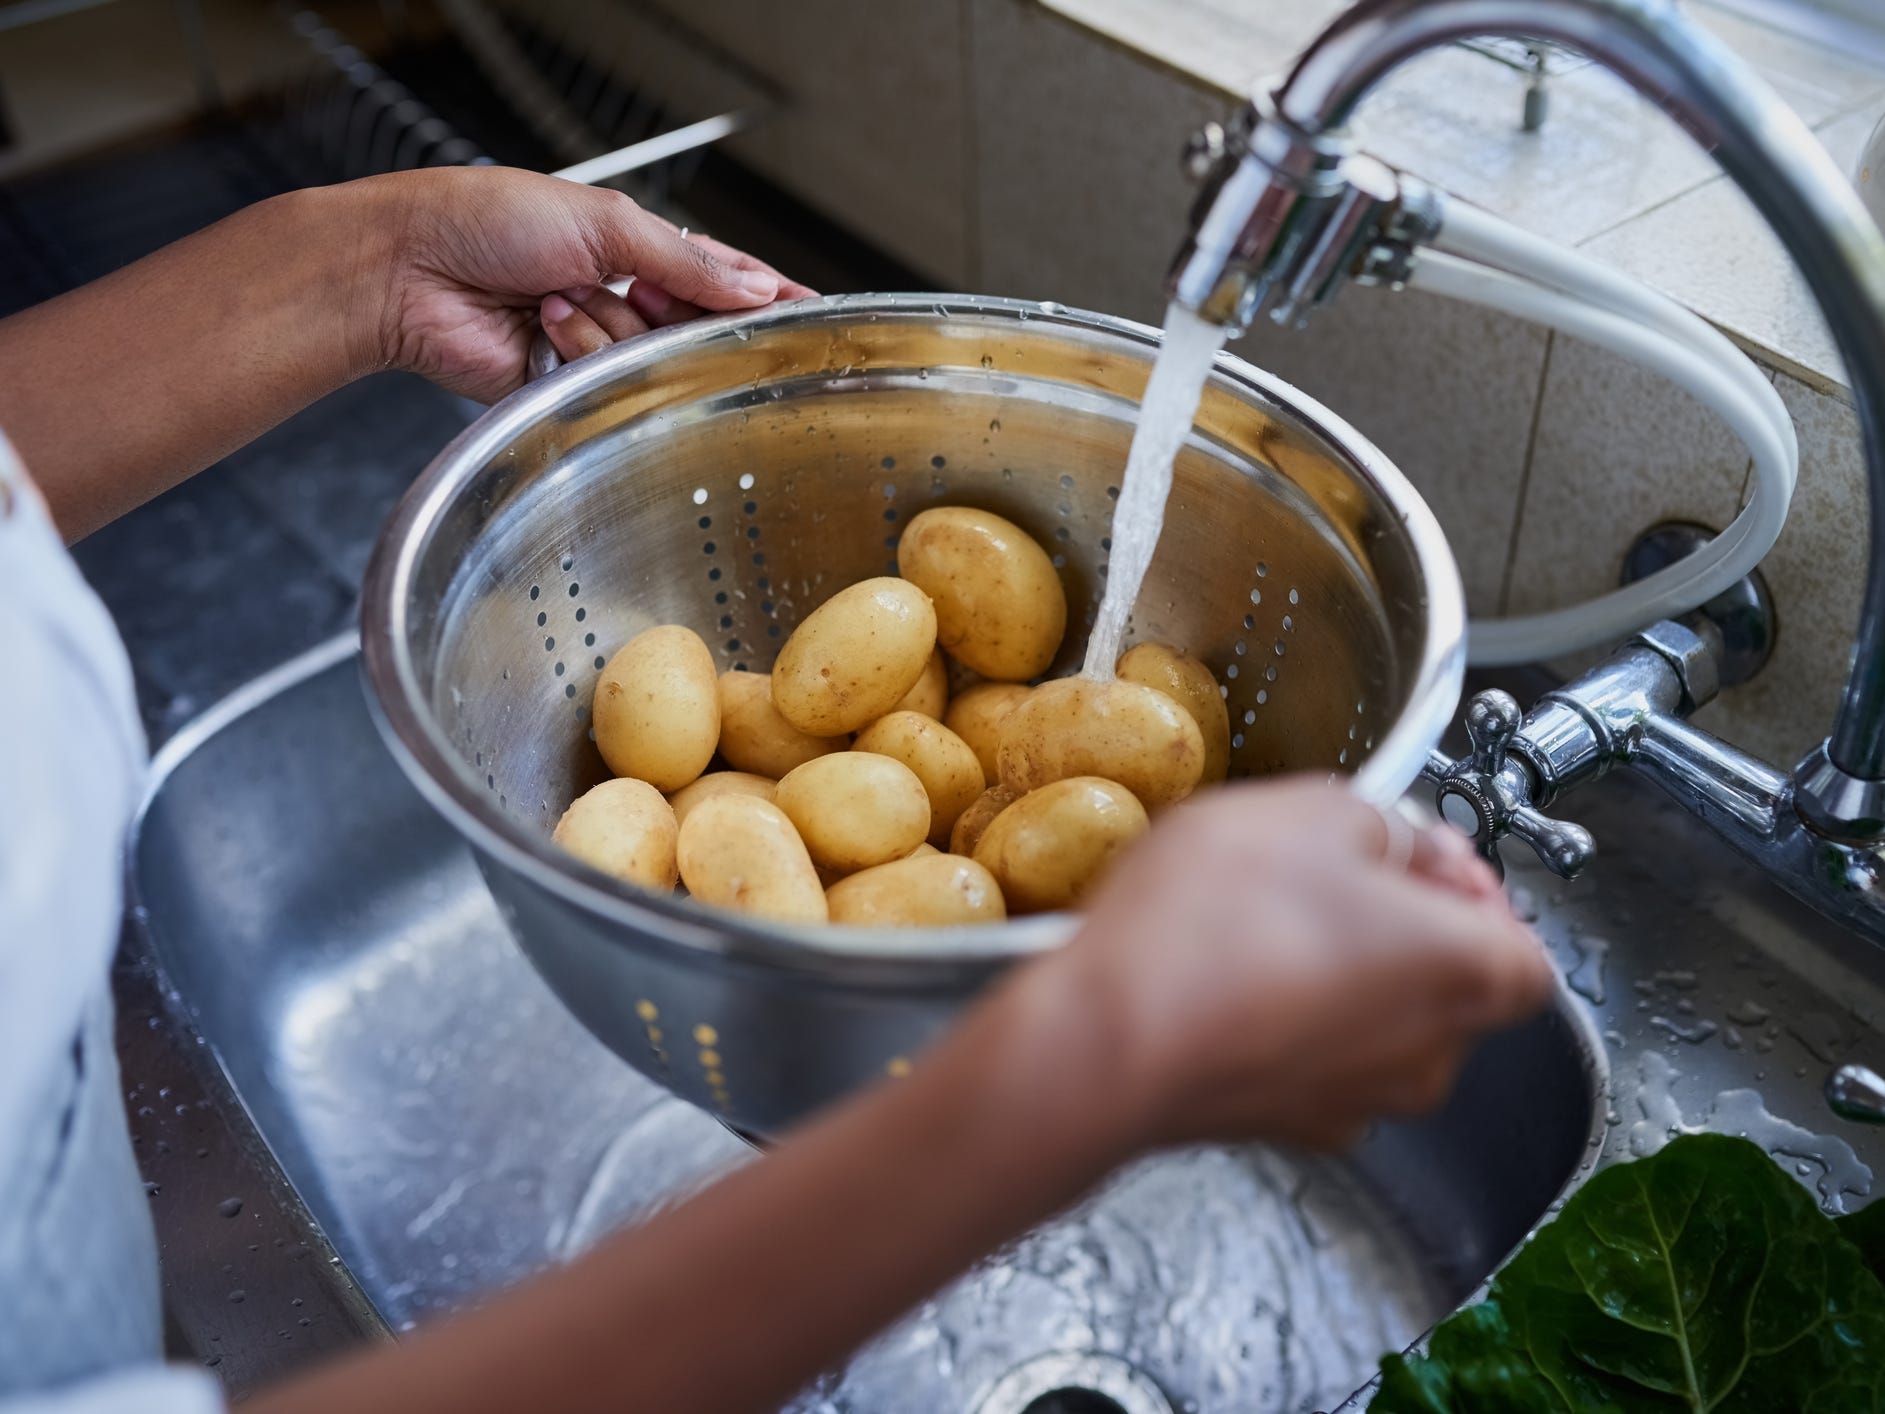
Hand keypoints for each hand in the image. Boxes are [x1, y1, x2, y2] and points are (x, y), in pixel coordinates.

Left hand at [361, 167, 815, 401]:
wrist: (410, 269)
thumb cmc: (486, 220)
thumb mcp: (603, 221)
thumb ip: (686, 261)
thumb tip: (752, 289)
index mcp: (633, 246)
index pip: (719, 275)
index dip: (763, 296)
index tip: (811, 314)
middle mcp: (618, 296)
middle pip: (689, 326)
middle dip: (670, 313)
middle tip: (638, 292)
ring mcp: (593, 343)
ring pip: (647, 358)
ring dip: (604, 327)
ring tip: (555, 298)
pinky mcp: (564, 386)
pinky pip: (602, 382)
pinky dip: (576, 352)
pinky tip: (542, 326)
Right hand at [1023, 779, 1552, 1152]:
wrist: (1107, 1040)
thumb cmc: (1214, 926)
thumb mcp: (1310, 811)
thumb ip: (1384, 823)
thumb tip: (1399, 845)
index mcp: (1465, 971)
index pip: (1526, 948)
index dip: (1476, 894)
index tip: (1415, 852)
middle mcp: (1428, 1055)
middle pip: (1450, 988)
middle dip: (1401, 927)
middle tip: (1327, 873)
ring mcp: (1353, 1103)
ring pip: (1376, 1027)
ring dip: (1338, 975)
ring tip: (1258, 919)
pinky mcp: (1282, 1127)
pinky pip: (1308, 1059)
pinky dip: (1284, 1019)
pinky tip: (1223, 973)